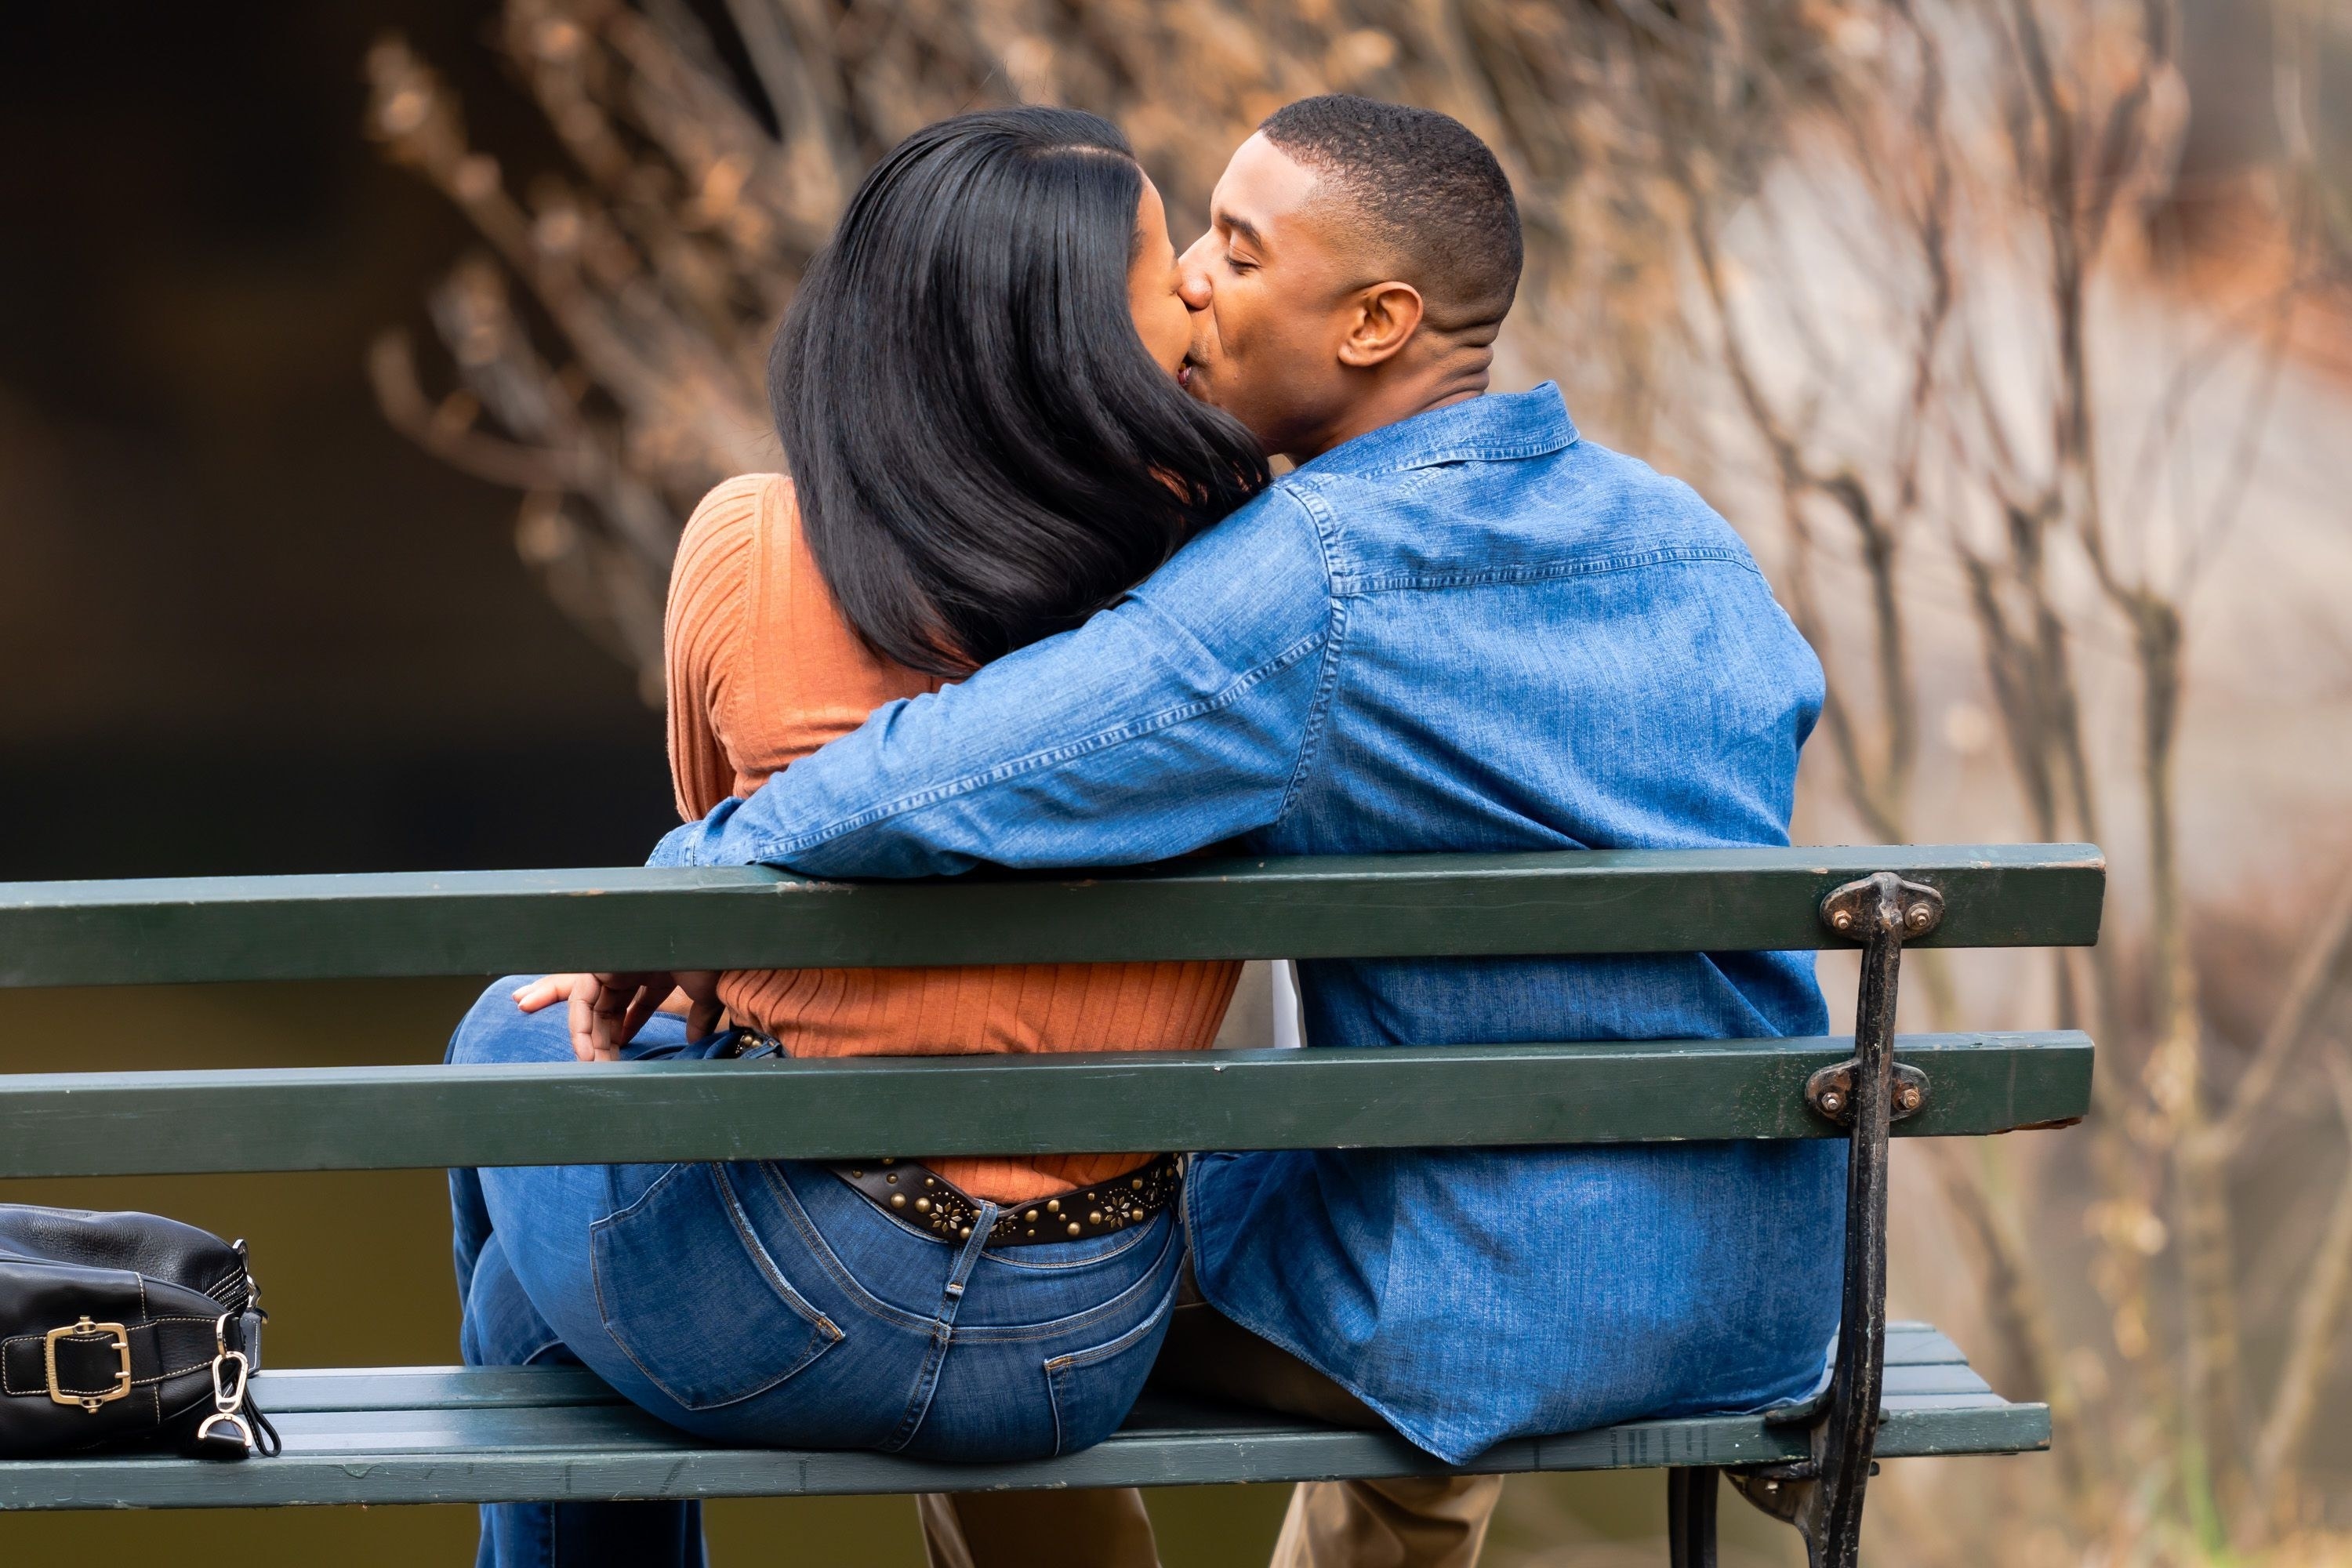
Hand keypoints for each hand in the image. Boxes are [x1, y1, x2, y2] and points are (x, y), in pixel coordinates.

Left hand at [513, 972, 721, 1061]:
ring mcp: (614, 964)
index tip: (620, 1060)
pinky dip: (581, 1026)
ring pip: (591, 1007)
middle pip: (606, 1010)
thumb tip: (696, 1041)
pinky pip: (581, 998)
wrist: (711, 938)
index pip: (629, 1008)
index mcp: (652, 971)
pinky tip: (589, 1052)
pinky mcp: (600, 964)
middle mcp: (630, 967)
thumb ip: (699, 1018)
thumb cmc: (712, 959)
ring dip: (590, 1039)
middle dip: (603, 1042)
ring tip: (595, 1067)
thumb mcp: (705, 996)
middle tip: (604, 1071)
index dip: (623, 1034)